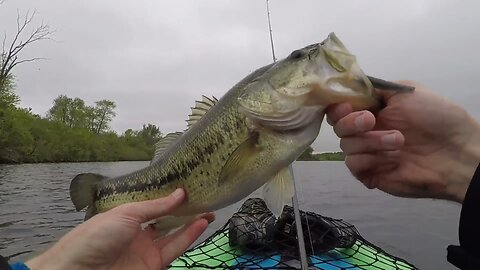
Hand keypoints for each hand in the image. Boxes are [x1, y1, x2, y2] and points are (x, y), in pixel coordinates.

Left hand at [26, 188, 213, 269]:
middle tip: (203, 198)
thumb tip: (181, 192)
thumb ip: (156, 206)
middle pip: (166, 219)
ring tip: (209, 210)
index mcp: (126, 215)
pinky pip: (174, 248)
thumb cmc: (97, 235)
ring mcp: (146, 249)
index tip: (188, 185)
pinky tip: (201, 223)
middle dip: (184, 210)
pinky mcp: (153, 264)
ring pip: (174, 233)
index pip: (153, 204)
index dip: (170, 196)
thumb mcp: (126, 214)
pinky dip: (189, 236)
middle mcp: (138, 231)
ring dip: (191, 222)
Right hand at [327, 81, 479, 202]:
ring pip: (346, 145)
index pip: (340, 108)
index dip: (338, 106)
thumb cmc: (437, 118)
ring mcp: (368, 153)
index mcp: (373, 110)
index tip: (348, 105)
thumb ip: (375, 88)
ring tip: (399, 142)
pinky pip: (353, 164)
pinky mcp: (370, 173)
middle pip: (338, 126)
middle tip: (371, 121)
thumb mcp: (406, 91)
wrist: (456, 152)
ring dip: (370, 141)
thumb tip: (352, 89)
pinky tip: (392, 160)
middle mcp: (366, 131)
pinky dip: (369, 159)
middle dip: (351, 122)